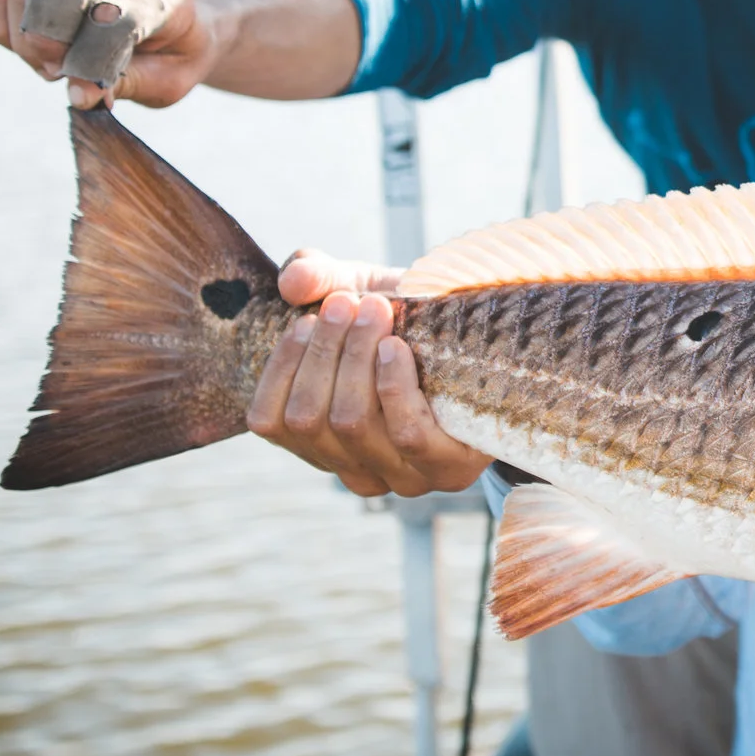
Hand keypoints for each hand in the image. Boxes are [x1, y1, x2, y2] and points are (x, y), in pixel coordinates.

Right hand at [0, 0, 213, 108]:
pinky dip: (5, 25)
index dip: (92, 62)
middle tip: (61, 72)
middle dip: (50, 41)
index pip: (114, 18)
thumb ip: (128, 84)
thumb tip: (78, 95)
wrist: (185, 29)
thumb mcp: (169, 82)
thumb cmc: (175, 58)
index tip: (90, 93)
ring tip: (53, 66)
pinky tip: (38, 50)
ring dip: (26, 37)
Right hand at [246, 249, 492, 497]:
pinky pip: (408, 434)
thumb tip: (293, 282)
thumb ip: (316, 277)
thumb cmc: (408, 320)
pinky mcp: (448, 470)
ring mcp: (400, 477)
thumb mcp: (356, 289)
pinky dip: (394, 386)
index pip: (270, 420)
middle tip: (344, 304)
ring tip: (373, 312)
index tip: (302, 319)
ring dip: (357, 359)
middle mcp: (351, 469)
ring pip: (352, 423)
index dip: (281, 368)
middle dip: (324, 353)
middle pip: (310, 418)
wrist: (485, 338)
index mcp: (318, 439)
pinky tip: (396, 348)